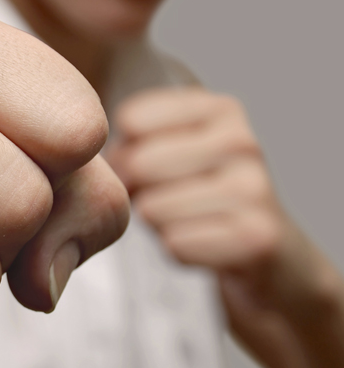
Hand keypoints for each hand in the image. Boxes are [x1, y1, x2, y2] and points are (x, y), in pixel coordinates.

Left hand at [108, 87, 335, 321]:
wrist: (270, 258)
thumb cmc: (202, 200)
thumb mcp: (174, 152)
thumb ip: (134, 139)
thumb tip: (95, 157)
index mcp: (219, 110)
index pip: (131, 119)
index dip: (122, 152)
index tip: (145, 167)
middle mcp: (241, 141)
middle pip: (137, 164)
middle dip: (135, 191)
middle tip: (161, 201)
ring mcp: (254, 188)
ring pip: (152, 208)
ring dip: (157, 225)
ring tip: (187, 222)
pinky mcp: (257, 237)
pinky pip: (175, 244)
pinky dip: (179, 251)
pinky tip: (204, 244)